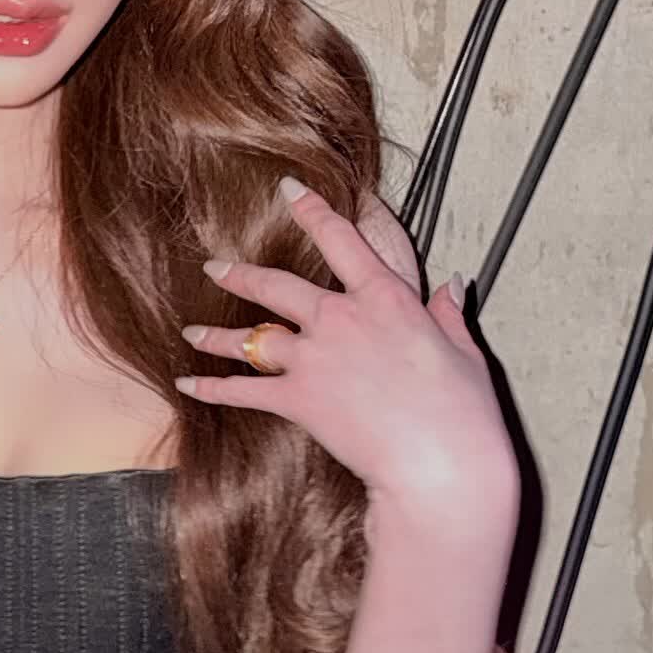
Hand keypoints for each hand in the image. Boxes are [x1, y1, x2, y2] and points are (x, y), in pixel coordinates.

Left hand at [175, 178, 515, 508]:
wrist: (439, 463)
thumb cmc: (463, 412)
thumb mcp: (464, 352)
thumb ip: (449, 313)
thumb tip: (453, 285)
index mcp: (385, 299)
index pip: (342, 240)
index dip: (313, 210)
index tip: (290, 189)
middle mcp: (341, 319)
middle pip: (277, 284)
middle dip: (241, 273)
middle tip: (215, 266)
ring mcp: (314, 358)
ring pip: (251, 336)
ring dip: (216, 334)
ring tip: (190, 332)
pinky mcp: (298, 399)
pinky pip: (242, 391)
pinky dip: (211, 388)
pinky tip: (188, 385)